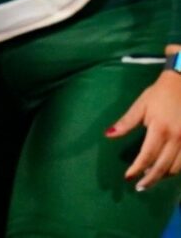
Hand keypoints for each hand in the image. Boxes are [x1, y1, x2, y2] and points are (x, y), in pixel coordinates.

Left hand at [107, 70, 180, 190]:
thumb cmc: (159, 94)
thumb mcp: (140, 105)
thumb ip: (126, 122)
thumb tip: (108, 135)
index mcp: (160, 129)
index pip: (147, 156)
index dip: (136, 169)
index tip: (127, 177)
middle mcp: (177, 139)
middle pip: (162, 167)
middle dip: (150, 180)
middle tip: (139, 187)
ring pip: (177, 168)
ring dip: (163, 177)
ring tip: (151, 180)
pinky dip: (176, 170)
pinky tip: (167, 171)